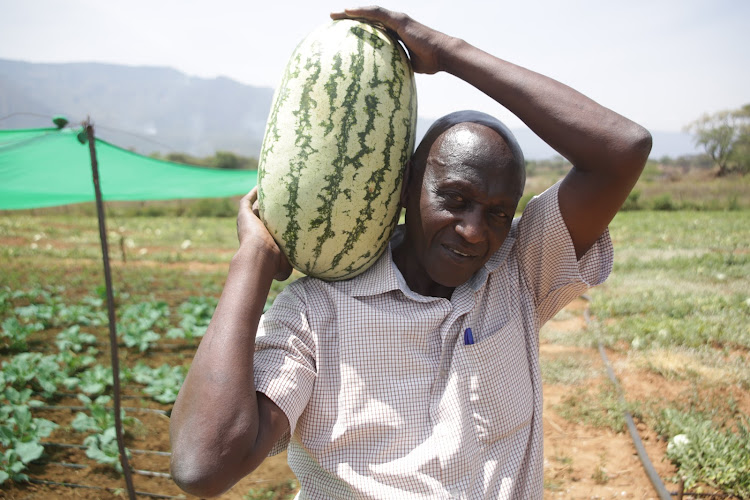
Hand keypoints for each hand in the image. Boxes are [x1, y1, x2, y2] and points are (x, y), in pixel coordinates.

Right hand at [237, 188, 292, 280]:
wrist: (260, 257)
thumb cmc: (274, 264)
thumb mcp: (286, 265)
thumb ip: (292, 261)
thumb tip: (297, 267)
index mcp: (264, 240)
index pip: (272, 227)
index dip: (279, 221)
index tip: (290, 214)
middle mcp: (255, 230)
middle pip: (263, 214)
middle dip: (271, 207)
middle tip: (283, 197)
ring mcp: (248, 222)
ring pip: (255, 206)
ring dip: (262, 197)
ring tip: (273, 186)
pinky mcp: (244, 214)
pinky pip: (247, 200)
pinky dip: (253, 192)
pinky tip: (260, 184)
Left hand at [330, 6, 452, 74]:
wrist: (443, 55)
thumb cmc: (429, 62)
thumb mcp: (407, 65)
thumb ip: (396, 66)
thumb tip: (387, 79)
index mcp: (395, 33)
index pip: (372, 28)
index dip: (357, 28)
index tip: (342, 32)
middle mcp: (395, 23)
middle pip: (367, 18)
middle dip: (348, 18)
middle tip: (331, 20)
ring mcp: (397, 20)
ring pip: (369, 13)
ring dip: (350, 12)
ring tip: (334, 14)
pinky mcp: (399, 20)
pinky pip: (377, 13)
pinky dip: (362, 11)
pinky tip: (347, 11)